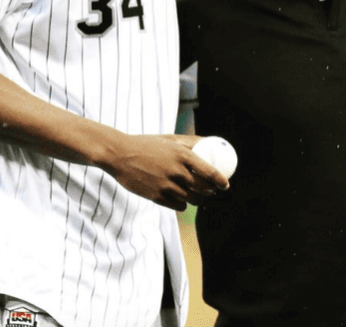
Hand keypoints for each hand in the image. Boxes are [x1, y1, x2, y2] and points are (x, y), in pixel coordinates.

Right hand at [100, 133, 229, 210]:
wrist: (119, 154)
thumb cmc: (146, 144)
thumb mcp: (169, 139)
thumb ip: (190, 142)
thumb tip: (208, 141)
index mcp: (182, 155)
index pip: (209, 171)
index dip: (220, 180)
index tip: (225, 185)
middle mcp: (176, 170)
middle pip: (201, 188)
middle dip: (209, 192)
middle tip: (211, 191)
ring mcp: (165, 184)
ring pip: (189, 198)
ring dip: (197, 200)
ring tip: (198, 198)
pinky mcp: (155, 196)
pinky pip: (176, 205)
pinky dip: (182, 205)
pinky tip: (183, 203)